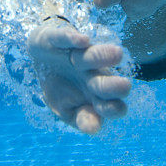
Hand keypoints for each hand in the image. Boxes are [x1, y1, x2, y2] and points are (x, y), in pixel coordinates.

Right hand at [27, 16, 131, 133]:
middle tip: (125, 86)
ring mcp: (76, 55)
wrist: (40, 56)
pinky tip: (83, 40)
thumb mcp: (65, 108)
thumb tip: (94, 128)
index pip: (107, 103)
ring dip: (101, 56)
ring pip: (90, 56)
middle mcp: (91, 73)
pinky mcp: (60, 38)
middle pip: (103, 80)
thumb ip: (82, 118)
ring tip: (117, 54)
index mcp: (95, 94)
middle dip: (112, 85)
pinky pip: (66, 37)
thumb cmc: (60, 86)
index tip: (118, 109)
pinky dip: (72, 38)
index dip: (112, 108)